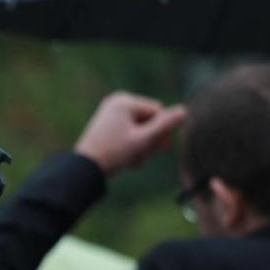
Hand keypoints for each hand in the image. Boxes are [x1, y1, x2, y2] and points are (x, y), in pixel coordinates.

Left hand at [73, 91, 187, 176]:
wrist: (84, 168)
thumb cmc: (113, 153)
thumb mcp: (143, 140)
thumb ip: (165, 125)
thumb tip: (185, 111)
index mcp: (124, 101)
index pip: (157, 111)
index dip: (162, 130)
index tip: (162, 149)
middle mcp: (116, 102)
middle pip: (148, 119)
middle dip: (149, 139)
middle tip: (141, 157)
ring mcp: (110, 112)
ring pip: (140, 127)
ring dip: (141, 145)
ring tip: (132, 160)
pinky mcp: (107, 124)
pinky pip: (128, 131)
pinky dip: (131, 145)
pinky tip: (125, 158)